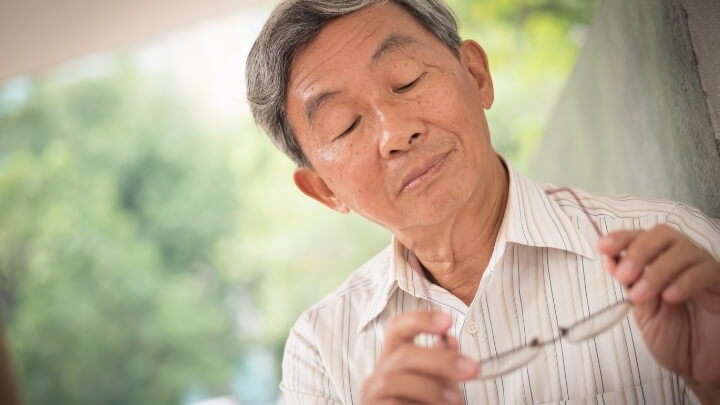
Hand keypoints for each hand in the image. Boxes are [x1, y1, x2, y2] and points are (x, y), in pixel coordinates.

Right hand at [361, 311, 477, 404]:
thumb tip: (450, 341)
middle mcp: (380, 372)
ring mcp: (373, 393)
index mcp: (395, 359)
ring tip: (456, 400)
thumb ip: (443, 365)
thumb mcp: (439, 385)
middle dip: (440, 360)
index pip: (398, 328)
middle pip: (403, 354)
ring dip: (430, 388)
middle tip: (471, 369)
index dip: (420, 320)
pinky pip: (393, 404)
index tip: (448, 321)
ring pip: (393, 379)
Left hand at [598, 224, 719, 401]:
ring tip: (641, 295)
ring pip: (683, 250)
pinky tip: (670, 297)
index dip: (622, 237)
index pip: (642, 237)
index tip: (603, 246)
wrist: (700, 365)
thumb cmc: (674, 337)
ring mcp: (704, 269)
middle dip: (638, 251)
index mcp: (659, 262)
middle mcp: (683, 260)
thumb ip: (631, 285)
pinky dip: (684, 280)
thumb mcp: (644, 311)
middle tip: (624, 277)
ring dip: (657, 271)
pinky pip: (705, 271)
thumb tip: (611, 259)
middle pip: (662, 234)